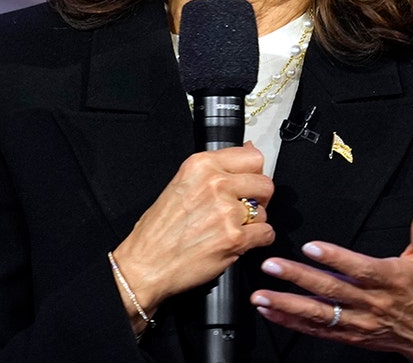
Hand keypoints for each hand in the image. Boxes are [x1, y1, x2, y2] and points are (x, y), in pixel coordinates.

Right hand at [112, 143, 275, 323]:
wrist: (145, 264)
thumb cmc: (158, 230)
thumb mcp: (181, 184)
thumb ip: (216, 169)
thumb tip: (248, 149)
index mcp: (201, 165)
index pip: (252, 157)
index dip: (253, 173)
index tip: (248, 183)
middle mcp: (215, 184)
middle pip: (265, 183)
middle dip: (260, 198)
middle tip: (245, 209)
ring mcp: (226, 211)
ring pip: (265, 211)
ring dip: (255, 222)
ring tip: (232, 229)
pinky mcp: (234, 238)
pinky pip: (266, 234)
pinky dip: (258, 240)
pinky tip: (239, 242)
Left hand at [250, 201, 412, 361]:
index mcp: (391, 279)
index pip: (360, 268)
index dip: (336, 258)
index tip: (311, 247)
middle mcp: (372, 303)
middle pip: (331, 290)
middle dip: (298, 278)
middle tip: (271, 265)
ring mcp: (360, 322)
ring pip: (319, 314)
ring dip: (288, 305)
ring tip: (261, 295)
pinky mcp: (351, 336)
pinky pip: (319, 330)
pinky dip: (293, 323)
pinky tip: (272, 312)